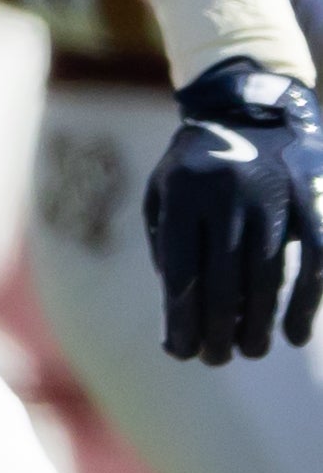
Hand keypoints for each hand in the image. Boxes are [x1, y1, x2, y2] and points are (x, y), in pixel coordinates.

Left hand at [146, 54, 322, 362]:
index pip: (181, 271)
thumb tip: (179, 307)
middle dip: (218, 329)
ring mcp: (276, 198)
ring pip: (267, 276)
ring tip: (247, 352)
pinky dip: (306, 301)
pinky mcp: (312, 200)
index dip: (181, 317)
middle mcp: (230, 198)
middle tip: (215, 360)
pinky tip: (294, 334)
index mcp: (185, 196)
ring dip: (258, 322)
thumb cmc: (195, 166)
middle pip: (224, 281)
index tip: (179, 351)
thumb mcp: (163, 192)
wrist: (251, 112)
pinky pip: (313, 259)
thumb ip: (166, 244)